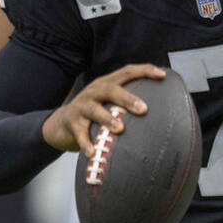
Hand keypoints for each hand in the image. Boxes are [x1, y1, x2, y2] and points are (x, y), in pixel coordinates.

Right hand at [42, 63, 165, 156]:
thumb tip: (162, 112)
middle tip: (143, 109)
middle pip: (110, 89)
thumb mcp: (109, 104)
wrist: (60, 125)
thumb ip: (127, 105)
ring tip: (119, 129)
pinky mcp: (72, 123)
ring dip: (107, 118)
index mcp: (106, 84)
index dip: (144, 71)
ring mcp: (81, 107)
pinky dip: (86, 143)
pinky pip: (79, 133)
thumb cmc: (93, 115)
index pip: (126, 72)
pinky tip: (92, 152)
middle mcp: (94, 92)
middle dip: (127, 98)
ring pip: (94, 110)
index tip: (162, 75)